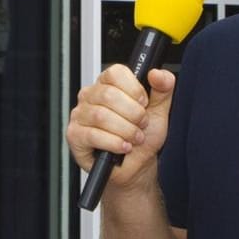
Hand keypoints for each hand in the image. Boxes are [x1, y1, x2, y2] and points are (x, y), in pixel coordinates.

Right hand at [66, 64, 175, 194]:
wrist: (137, 166)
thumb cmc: (143, 137)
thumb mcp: (159, 110)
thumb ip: (163, 88)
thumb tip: (158, 74)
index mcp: (108, 84)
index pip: (115, 73)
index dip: (134, 89)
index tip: (144, 103)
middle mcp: (91, 96)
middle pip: (108, 94)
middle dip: (133, 114)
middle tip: (141, 125)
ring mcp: (80, 115)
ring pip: (101, 116)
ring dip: (125, 130)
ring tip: (134, 139)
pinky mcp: (74, 135)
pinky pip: (92, 135)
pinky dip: (113, 143)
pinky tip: (123, 147)